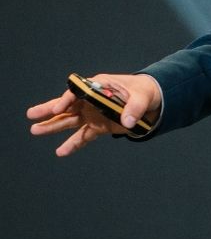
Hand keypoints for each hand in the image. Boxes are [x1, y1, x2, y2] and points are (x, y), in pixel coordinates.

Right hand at [26, 73, 161, 156]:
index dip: (68, 98)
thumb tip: (127, 121)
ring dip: (53, 126)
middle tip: (31, 114)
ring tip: (34, 130)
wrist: (151, 101)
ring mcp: (92, 113)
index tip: (59, 108)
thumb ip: (135, 108)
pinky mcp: (97, 126)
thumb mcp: (143, 96)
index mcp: (100, 86)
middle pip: (68, 105)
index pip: (79, 91)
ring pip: (69, 120)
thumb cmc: (144, 92)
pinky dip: (72, 144)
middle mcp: (92, 100)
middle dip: (49, 109)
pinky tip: (60, 152)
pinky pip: (82, 136)